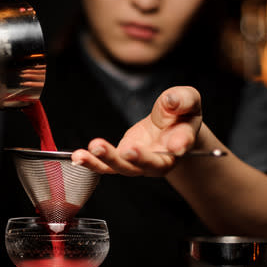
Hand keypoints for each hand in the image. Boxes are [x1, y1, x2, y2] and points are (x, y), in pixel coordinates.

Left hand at [71, 86, 202, 175]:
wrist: (171, 126)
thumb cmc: (181, 113)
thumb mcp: (188, 99)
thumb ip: (183, 99)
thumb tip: (171, 100)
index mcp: (181, 142)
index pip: (182, 144)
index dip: (180, 144)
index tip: (176, 146)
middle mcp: (160, 159)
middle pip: (150, 164)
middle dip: (138, 159)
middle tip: (128, 151)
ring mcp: (139, 162)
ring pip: (123, 167)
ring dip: (107, 160)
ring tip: (94, 147)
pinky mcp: (122, 159)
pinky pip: (106, 165)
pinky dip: (92, 162)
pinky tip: (78, 156)